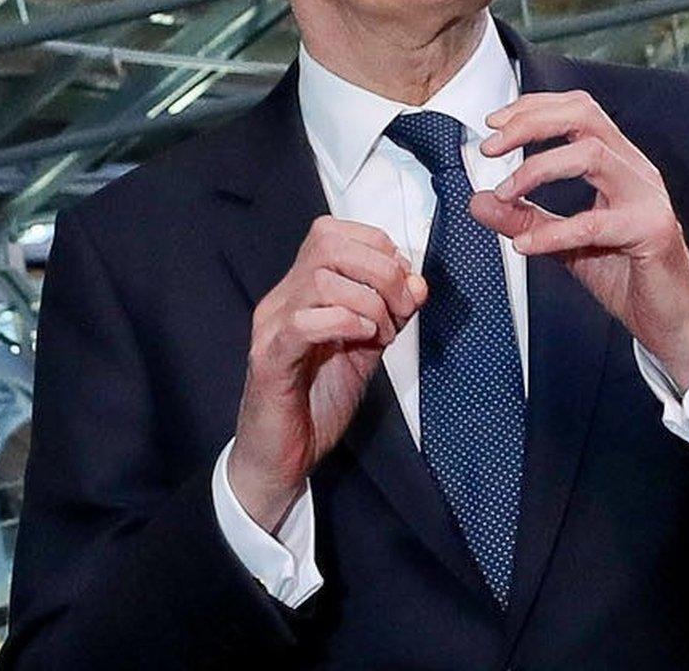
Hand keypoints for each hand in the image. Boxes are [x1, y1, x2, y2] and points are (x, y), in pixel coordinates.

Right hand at [228, 217, 427, 531]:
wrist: (281, 457)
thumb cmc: (316, 401)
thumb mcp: (365, 350)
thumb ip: (390, 315)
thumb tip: (418, 283)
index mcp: (301, 289)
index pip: (331, 231)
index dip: (377, 248)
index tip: (401, 286)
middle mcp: (282, 298)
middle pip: (328, 244)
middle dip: (381, 271)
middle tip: (399, 311)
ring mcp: (272, 326)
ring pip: (321, 280)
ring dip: (368, 305)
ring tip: (379, 336)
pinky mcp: (269, 359)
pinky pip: (302, 323)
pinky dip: (343, 323)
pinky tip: (361, 339)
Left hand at [470, 90, 688, 387]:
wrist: (670, 318)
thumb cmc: (626, 273)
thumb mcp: (563, 241)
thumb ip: (524, 217)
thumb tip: (478, 200)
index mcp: (617, 162)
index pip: (578, 110)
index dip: (533, 108)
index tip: (494, 123)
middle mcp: (635, 170)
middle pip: (584, 117)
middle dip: (530, 124)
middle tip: (491, 147)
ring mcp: (647, 197)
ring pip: (592, 155)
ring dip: (536, 169)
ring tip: (503, 193)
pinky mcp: (652, 231)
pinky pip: (595, 223)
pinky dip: (553, 231)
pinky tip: (526, 245)